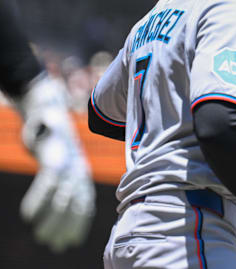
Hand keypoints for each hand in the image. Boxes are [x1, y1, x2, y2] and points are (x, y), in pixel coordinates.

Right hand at [14, 74, 95, 252]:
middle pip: (74, 205)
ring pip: (62, 197)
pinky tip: (29, 216)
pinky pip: (47, 183)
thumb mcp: (64, 163)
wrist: (49, 113)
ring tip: (42, 237)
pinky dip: (39, 200)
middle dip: (65, 227)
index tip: (72, 241)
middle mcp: (77, 171)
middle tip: (55, 245)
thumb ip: (65, 181)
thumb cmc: (55, 143)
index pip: (84, 204)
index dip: (79, 224)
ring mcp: (66, 164)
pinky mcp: (54, 158)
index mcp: (82, 175)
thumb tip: (62, 200)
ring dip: (52, 219)